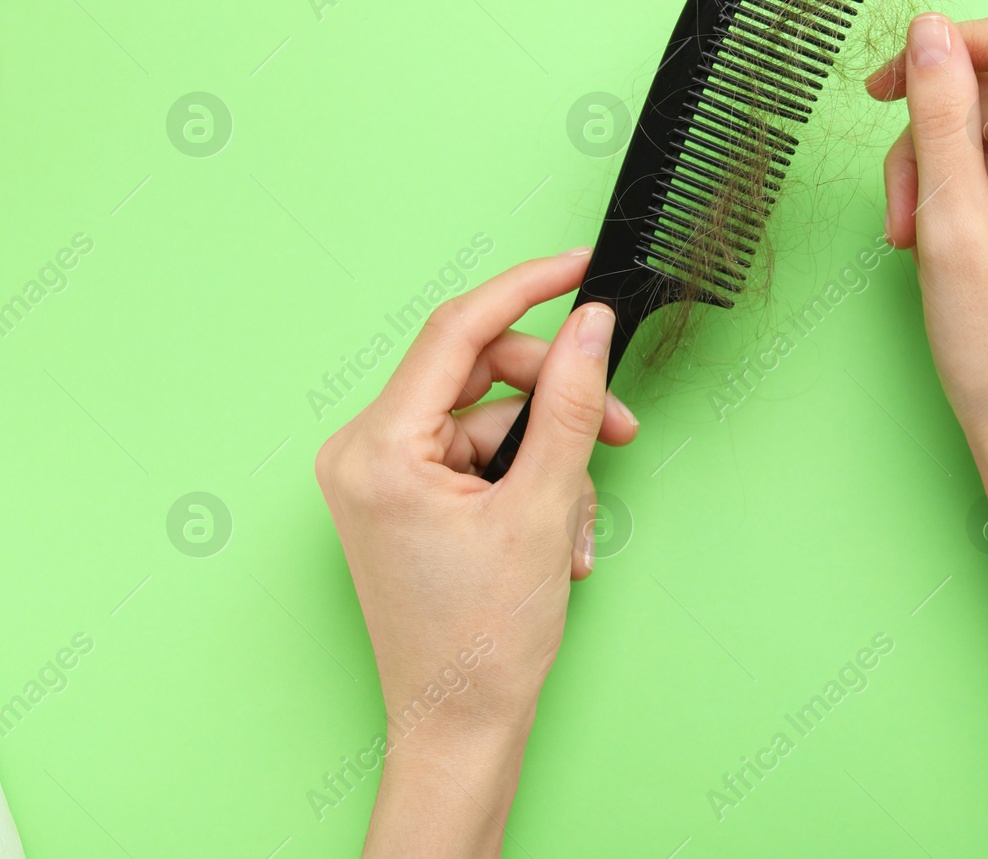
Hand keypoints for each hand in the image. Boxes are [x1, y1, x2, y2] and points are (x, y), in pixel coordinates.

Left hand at [314, 251, 637, 856]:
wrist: (461, 725)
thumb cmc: (485, 639)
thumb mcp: (543, 508)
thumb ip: (568, 404)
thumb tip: (588, 326)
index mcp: (378, 448)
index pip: (456, 332)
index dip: (525, 288)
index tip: (578, 265)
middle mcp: (364, 452)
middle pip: (477, 375)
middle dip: (554, 397)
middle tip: (618, 424)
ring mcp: (381, 476)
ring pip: (488, 419)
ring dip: (549, 457)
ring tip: (579, 521)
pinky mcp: (404, 498)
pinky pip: (479, 456)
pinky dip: (528, 482)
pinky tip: (558, 535)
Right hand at [867, 10, 987, 476]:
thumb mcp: (950, 223)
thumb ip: (940, 116)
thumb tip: (930, 31)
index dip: (939, 54)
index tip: (882, 89)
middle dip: (936, 139)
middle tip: (901, 212)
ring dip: (944, 174)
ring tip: (918, 241)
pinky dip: (970, 194)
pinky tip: (948, 243)